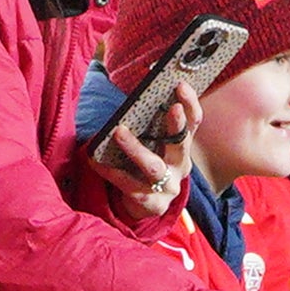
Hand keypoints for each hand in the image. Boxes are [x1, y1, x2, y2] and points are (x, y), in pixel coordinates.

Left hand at [91, 82, 200, 212]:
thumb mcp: (155, 146)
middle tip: (172, 108)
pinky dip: (111, 171)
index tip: (181, 86)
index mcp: (182, 147)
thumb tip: (137, 94)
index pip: (193, 123)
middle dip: (178, 125)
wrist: (146, 205)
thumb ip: (152, 126)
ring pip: (153, 166)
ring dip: (136, 148)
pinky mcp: (150, 202)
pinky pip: (127, 184)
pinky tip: (95, 160)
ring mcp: (167, 186)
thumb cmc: (147, 166)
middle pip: (182, 144)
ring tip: (119, 132)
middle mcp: (180, 166)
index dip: (190, 104)